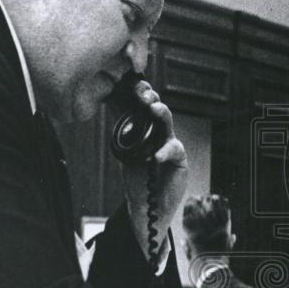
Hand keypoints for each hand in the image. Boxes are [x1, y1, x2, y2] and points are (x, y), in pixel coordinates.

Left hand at [120, 79, 187, 261]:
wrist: (147, 204)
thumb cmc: (138, 176)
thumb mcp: (125, 148)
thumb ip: (122, 127)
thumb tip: (109, 100)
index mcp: (146, 125)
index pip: (143, 103)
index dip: (138, 91)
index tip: (127, 83)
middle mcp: (159, 130)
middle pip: (157, 106)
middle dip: (149, 95)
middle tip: (141, 93)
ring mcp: (170, 142)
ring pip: (167, 122)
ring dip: (161, 112)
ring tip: (153, 108)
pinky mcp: (180, 158)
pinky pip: (173, 150)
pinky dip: (163, 151)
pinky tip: (155, 156)